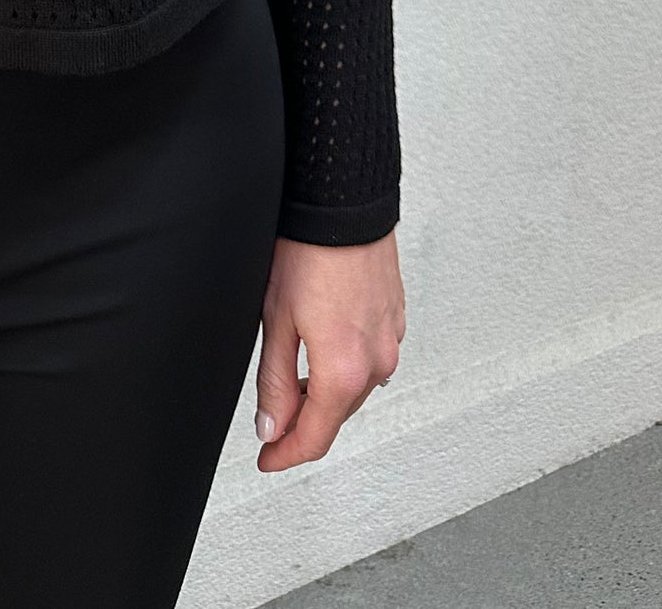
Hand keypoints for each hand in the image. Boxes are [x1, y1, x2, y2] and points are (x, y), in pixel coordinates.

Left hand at [253, 231, 404, 471]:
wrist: (343, 202)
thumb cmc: (309, 250)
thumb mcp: (276, 319)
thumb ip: (274, 380)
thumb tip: (271, 425)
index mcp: (344, 371)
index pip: (314, 436)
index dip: (286, 454)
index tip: (267, 459)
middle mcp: (376, 363)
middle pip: (335, 414)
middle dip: (303, 423)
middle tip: (271, 423)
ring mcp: (390, 340)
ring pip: (354, 387)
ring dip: (324, 393)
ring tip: (292, 382)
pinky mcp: (395, 318)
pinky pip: (369, 359)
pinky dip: (345, 366)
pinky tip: (322, 349)